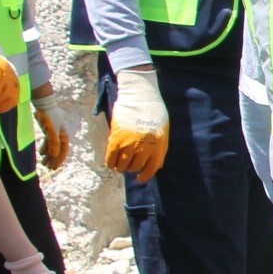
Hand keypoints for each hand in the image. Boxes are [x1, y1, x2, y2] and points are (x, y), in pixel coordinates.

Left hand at [33, 86, 78, 170]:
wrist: (43, 104)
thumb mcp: (51, 130)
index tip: (53, 168)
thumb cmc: (48, 116)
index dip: (59, 160)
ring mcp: (54, 133)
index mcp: (63, 135)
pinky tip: (41, 153)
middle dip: (53, 160)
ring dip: (49, 155)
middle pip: (58, 150)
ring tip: (43, 163)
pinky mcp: (48, 130)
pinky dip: (45, 148)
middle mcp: (61, 135)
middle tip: (48, 168)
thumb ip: (53, 142)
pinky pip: (48, 142)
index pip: (63, 151)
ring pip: (53, 147)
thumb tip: (55, 154)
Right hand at [105, 64, 170, 182]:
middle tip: (127, 165)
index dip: (144, 176)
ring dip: (120, 167)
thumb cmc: (153, 111)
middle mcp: (144, 147)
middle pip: (135, 167)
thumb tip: (156, 166)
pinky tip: (110, 164)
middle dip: (131, 168)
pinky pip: (111, 158)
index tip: (139, 178)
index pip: (151, 168)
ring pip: (123, 164)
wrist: (139, 95)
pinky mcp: (116, 139)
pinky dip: (110, 163)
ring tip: (119, 164)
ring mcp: (129, 144)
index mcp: (158, 145)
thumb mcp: (162, 131)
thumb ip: (159, 148)